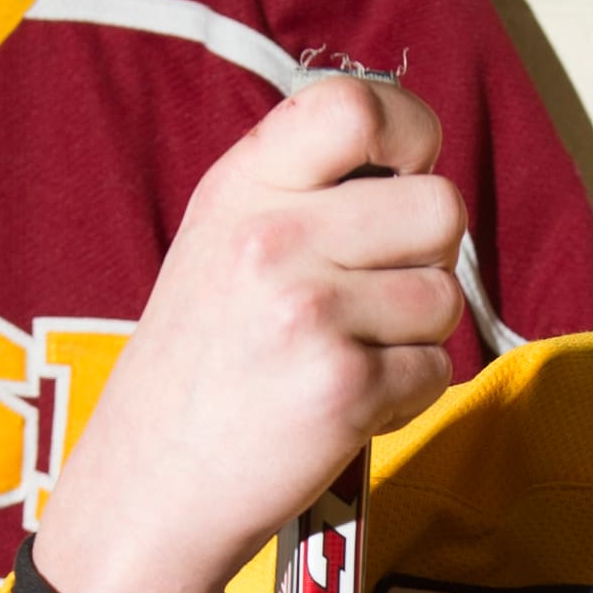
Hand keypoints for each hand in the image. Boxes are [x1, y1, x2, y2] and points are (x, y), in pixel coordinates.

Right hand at [31, 75, 467, 592]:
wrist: (147, 486)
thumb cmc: (200, 364)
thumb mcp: (220, 241)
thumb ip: (302, 189)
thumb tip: (412, 158)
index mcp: (242, 187)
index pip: (355, 105)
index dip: (409, 130)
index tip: (403, 171)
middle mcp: (273, 239)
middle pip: (440, 207)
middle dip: (427, 257)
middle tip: (369, 297)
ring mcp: (310, 314)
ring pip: (445, 296)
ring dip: (413, 336)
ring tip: (341, 359)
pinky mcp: (344, 389)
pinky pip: (436, 372)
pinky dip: (404, 398)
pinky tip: (341, 408)